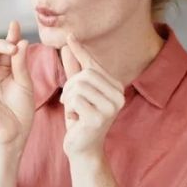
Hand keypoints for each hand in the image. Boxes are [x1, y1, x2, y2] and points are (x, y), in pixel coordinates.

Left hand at [59, 35, 125, 156]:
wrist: (83, 150)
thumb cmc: (80, 120)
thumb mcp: (77, 93)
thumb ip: (74, 70)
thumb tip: (68, 44)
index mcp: (116, 87)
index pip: (93, 64)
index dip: (79, 51)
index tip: (69, 36)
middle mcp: (119, 95)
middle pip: (85, 75)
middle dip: (70, 86)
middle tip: (69, 101)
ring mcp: (111, 107)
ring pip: (79, 85)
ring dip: (69, 98)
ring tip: (73, 111)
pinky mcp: (100, 118)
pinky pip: (75, 99)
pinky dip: (70, 108)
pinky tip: (75, 119)